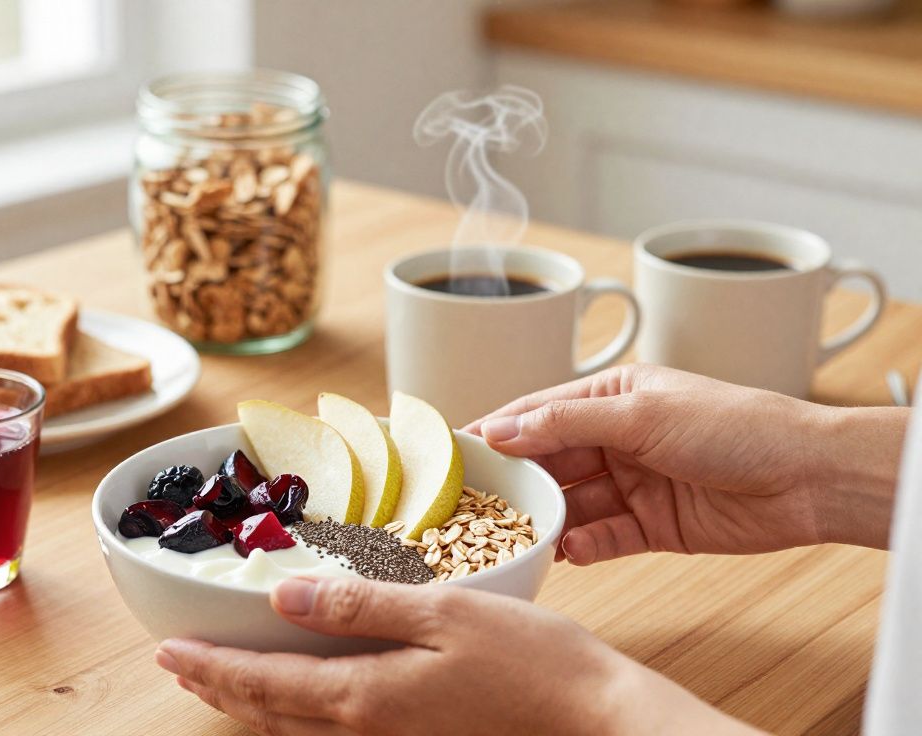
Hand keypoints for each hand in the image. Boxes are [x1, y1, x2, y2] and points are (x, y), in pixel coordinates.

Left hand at [157, 576, 759, 735]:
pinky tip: (301, 694)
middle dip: (220, 688)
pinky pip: (334, 728)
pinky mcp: (417, 735)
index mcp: (366, 694)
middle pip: (271, 711)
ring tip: (223, 680)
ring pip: (298, 726)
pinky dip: (296, 711)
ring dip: (252, 702)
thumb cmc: (532, 661)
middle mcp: (369, 727)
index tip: (169, 652)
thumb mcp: (443, 613)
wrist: (593, 717)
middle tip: (179, 665)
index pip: (265, 683)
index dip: (212, 667)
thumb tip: (284, 597)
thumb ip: (360, 606)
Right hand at [466, 364, 904, 563]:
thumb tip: (504, 428)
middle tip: (474, 504)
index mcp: (612, 398)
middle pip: (548, 462)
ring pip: (572, 504)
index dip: (496, 431)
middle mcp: (617, 439)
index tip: (454, 450)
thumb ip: (567, 424)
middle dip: (515, 482)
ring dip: (547, 519)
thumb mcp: (641, 414)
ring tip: (518, 535)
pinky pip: (603, 537)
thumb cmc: (737, 426)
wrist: (807, 478)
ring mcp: (633, 484)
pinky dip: (584, 545)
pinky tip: (569, 551)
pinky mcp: (652, 526)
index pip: (537, 413)